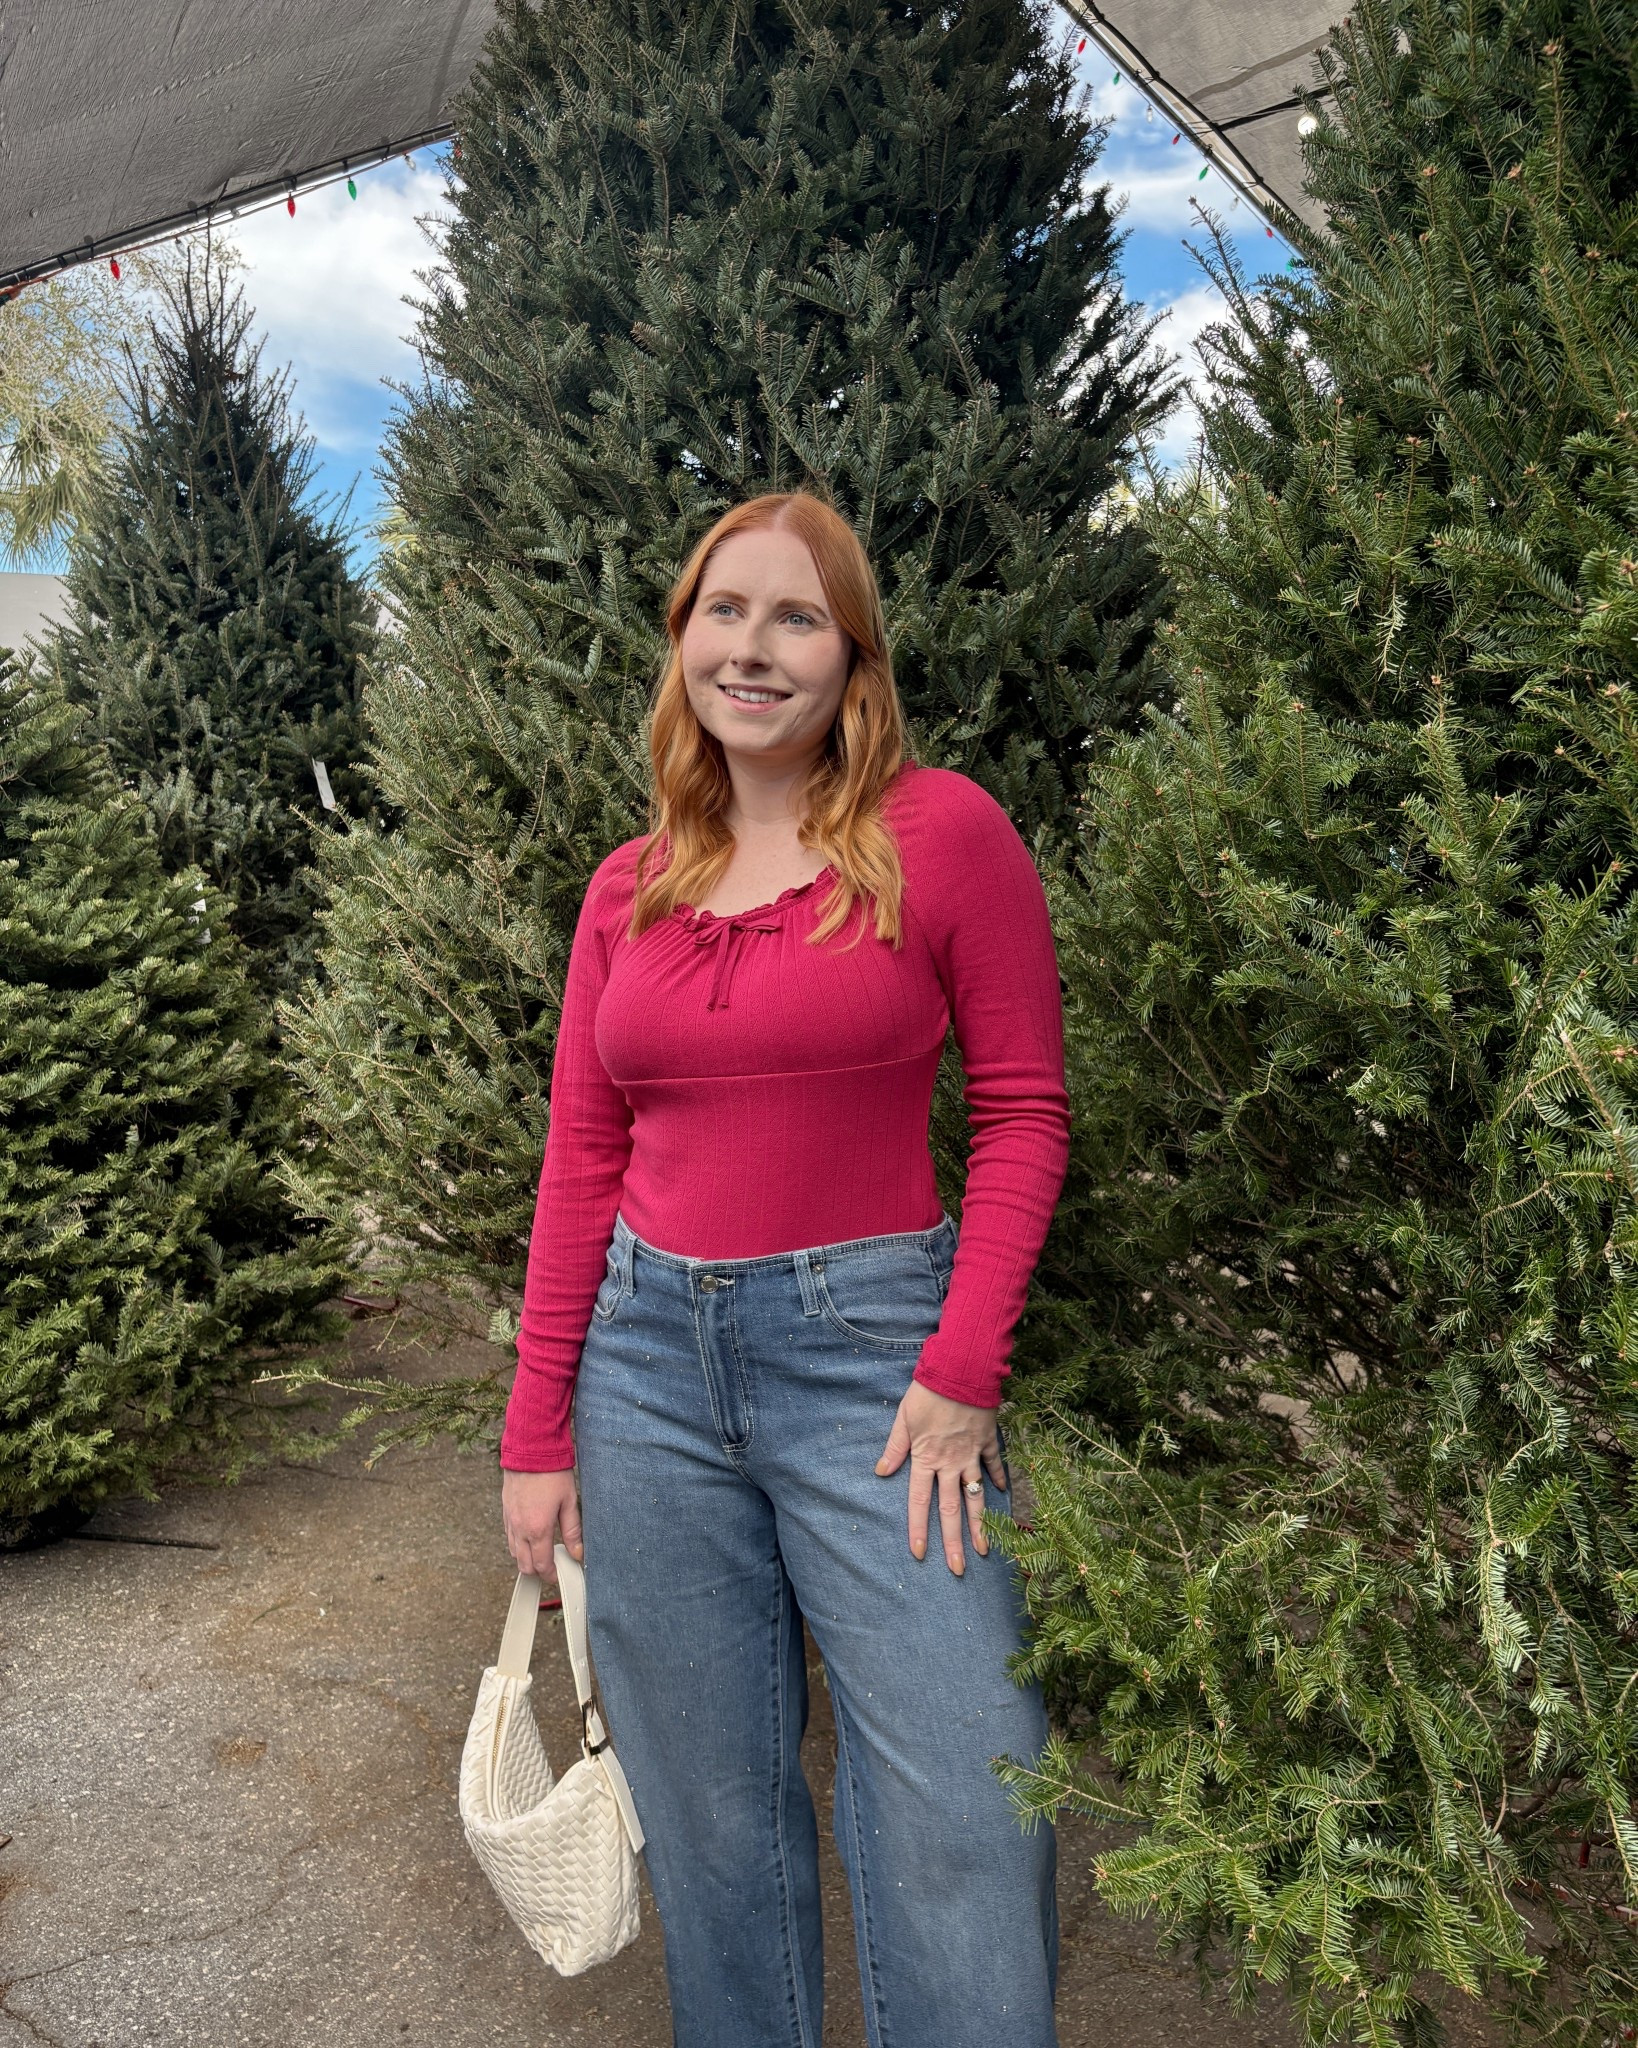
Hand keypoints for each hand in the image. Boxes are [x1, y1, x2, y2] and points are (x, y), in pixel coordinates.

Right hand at [501, 1467, 583, 1580]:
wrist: (530, 1450)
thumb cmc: (552, 1472)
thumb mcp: (570, 1502)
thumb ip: (573, 1531)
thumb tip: (577, 1553)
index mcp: (538, 1529)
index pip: (542, 1565)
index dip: (551, 1575)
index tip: (559, 1575)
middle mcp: (520, 1529)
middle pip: (524, 1564)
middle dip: (537, 1571)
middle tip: (552, 1567)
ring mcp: (510, 1520)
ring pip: (514, 1552)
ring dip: (526, 1558)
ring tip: (542, 1552)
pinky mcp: (505, 1511)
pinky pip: (509, 1536)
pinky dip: (518, 1543)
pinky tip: (530, 1536)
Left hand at [874, 1381, 1006, 1574]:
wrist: (961, 1370)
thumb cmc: (927, 1392)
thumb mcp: (903, 1418)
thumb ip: (894, 1447)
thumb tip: (881, 1471)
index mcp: (926, 1458)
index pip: (919, 1502)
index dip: (918, 1529)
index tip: (920, 1553)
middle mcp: (950, 1463)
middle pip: (952, 1509)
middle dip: (954, 1542)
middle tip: (958, 1569)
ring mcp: (972, 1455)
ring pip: (976, 1497)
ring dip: (980, 1525)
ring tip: (984, 1550)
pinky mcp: (988, 1441)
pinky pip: (994, 1465)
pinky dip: (999, 1480)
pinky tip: (1003, 1496)